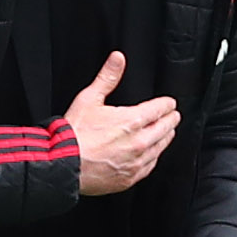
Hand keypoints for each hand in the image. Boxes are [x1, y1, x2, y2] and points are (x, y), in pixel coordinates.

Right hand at [67, 52, 177, 194]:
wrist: (63, 165)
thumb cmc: (74, 134)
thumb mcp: (89, 99)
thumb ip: (107, 78)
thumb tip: (117, 59)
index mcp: (132, 121)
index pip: (161, 109)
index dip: (167, 104)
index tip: (169, 103)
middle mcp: (139, 142)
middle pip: (166, 128)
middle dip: (171, 119)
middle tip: (172, 116)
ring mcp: (136, 162)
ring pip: (161, 147)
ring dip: (165, 138)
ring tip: (166, 133)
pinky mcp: (130, 177)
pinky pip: (150, 165)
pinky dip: (153, 157)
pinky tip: (151, 154)